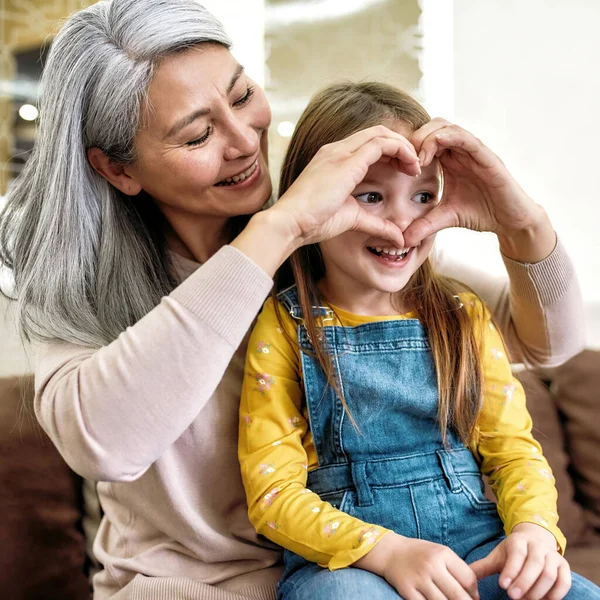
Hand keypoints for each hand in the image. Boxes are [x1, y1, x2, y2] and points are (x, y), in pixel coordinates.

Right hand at [269, 125, 420, 248]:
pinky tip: (410, 166)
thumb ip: (376, 224)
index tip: (404, 171)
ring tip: (415, 166)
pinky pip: (382, 143)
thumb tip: (398, 239)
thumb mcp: (352, 219)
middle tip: (414, 166)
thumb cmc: (313, 223)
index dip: (391, 153)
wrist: (290, 223)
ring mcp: (340, 152)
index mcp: (334, 161)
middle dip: (400, 146)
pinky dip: (401, 150)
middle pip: (377, 133)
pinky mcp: (347, 160)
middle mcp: (336, 150)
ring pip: (381, 134)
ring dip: (403, 146)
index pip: (368, 144)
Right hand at [355, 532, 479, 599]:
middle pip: (459, 596)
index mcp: (442, 554)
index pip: (469, 579)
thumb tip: (474, 595)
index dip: (474, 593)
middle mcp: (431, 565)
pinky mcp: (407, 590)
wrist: (390, 551)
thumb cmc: (420, 553)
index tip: (472, 597)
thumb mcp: (440, 552)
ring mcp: (419, 579)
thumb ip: (457, 569)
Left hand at [403, 119, 554, 260]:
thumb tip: (402, 240)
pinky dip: (447, 139)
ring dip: (427, 138)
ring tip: (416, 160)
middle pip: (433, 127)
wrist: (510, 221)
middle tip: (403, 159)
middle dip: (414, 138)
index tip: (395, 164)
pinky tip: (430, 155)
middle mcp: (460, 151)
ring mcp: (474, 151)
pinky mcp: (487, 157)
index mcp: (449, 160)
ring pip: (446, 127)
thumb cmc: (481, 213)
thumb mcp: (445, 219)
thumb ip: (423, 225)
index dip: (408, 148)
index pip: (425, 140)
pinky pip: (466, 138)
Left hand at [470, 523, 570, 599]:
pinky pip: (564, 582)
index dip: (511, 570)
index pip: (517, 554)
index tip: (502, 586)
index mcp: (519, 540)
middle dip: (524, 582)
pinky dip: (555, 594)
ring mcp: (553, 556)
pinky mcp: (564, 567)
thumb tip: (462, 576)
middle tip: (512, 597)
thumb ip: (483, 567)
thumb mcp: (497, 556)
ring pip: (549, 574)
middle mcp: (538, 546)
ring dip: (538, 590)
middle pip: (535, 564)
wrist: (535, 541)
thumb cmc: (512, 553)